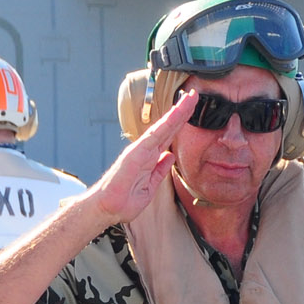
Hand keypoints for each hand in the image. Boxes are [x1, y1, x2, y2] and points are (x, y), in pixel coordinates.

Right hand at [84, 90, 200, 226]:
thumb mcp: (150, 186)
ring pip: (163, 127)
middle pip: (168, 126)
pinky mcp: (136, 154)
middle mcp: (146, 149)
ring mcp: (141, 149)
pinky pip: (154, 136)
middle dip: (182, 110)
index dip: (180, 122)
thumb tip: (169, 156)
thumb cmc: (124, 200)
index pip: (169, 136)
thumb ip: (160, 170)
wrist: (107, 208)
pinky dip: (165, 124)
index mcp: (150, 157)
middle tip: (195, 95)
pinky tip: (176, 114)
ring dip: (177, 112)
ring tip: (190, 98)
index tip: (192, 109)